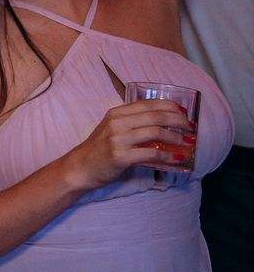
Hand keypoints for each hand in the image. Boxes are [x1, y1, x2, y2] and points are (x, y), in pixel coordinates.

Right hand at [67, 99, 195, 188]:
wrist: (80, 167)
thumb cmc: (99, 149)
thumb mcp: (112, 129)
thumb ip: (132, 123)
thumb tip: (163, 123)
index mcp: (116, 113)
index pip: (148, 104)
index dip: (170, 106)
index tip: (185, 112)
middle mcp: (117, 123)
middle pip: (155, 116)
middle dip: (178, 121)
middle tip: (191, 128)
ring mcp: (118, 139)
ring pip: (155, 132)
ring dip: (176, 137)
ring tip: (188, 142)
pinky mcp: (121, 156)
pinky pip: (152, 153)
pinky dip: (168, 155)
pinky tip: (178, 158)